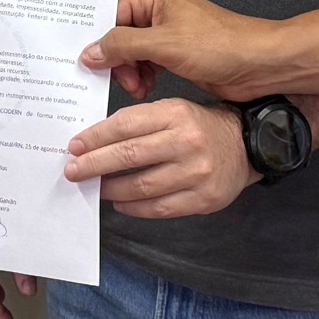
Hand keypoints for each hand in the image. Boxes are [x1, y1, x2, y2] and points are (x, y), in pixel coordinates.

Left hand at [63, 98, 253, 219]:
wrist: (245, 146)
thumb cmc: (199, 127)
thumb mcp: (172, 111)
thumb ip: (138, 123)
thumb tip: (95, 143)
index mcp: (175, 113)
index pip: (125, 124)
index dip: (95, 137)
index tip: (74, 147)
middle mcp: (186, 142)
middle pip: (129, 155)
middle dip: (94, 164)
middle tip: (73, 171)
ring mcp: (197, 172)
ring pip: (142, 185)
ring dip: (112, 189)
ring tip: (97, 188)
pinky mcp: (203, 198)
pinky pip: (160, 208)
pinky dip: (135, 208)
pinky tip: (121, 203)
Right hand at [82, 0, 284, 101]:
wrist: (258, 65)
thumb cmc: (220, 45)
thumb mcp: (163, 45)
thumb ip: (122, 46)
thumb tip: (90, 51)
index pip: (110, 16)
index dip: (100, 41)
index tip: (91, 64)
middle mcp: (157, 12)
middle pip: (118, 37)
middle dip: (118, 62)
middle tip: (125, 80)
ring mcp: (167, 35)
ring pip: (131, 54)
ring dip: (130, 73)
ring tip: (139, 87)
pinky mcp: (175, 55)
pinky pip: (146, 65)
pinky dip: (143, 78)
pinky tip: (148, 88)